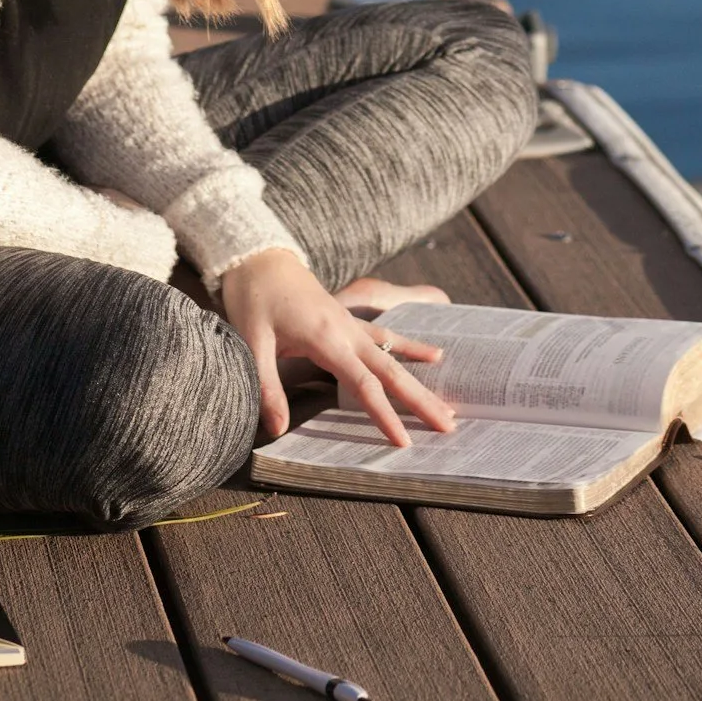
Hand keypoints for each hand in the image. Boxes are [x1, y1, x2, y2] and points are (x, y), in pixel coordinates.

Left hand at [219, 247, 455, 446]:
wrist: (260, 258)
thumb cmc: (253, 299)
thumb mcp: (252, 342)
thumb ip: (267, 388)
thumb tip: (278, 430)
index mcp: (326, 337)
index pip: (364, 384)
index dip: (385, 415)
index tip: (405, 441)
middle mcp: (347, 330)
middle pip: (391, 371)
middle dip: (420, 399)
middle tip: (449, 426)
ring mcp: (350, 323)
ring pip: (394, 356)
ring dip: (422, 380)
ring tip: (448, 404)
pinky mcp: (347, 320)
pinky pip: (387, 337)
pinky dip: (412, 348)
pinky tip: (435, 355)